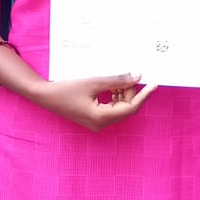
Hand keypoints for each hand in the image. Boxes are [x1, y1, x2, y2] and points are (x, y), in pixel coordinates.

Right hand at [37, 74, 157, 131]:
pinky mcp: (93, 118)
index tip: (154, 84)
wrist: (45, 96)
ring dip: (122, 93)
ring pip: (119, 108)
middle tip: (133, 75)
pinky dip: (114, 97)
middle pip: (125, 108)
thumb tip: (136, 77)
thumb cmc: (67, 89)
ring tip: (120, 78)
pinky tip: (112, 85)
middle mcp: (100, 124)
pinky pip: (110, 108)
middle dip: (131, 92)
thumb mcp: (94, 82)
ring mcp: (97, 122)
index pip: (130, 108)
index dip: (143, 95)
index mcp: (101, 118)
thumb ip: (117, 80)